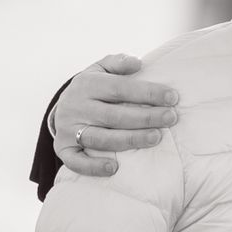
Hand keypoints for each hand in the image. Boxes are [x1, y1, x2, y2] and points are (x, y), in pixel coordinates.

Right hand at [53, 54, 179, 178]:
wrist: (59, 109)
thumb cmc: (91, 90)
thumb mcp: (99, 70)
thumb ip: (116, 63)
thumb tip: (137, 63)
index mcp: (86, 85)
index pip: (119, 88)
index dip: (147, 92)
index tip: (172, 97)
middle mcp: (76, 107)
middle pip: (114, 115)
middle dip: (145, 117)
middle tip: (171, 118)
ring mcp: (68, 130)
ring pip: (100, 138)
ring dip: (129, 140)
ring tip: (155, 138)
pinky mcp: (63, 149)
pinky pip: (76, 161)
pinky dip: (93, 166)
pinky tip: (114, 168)